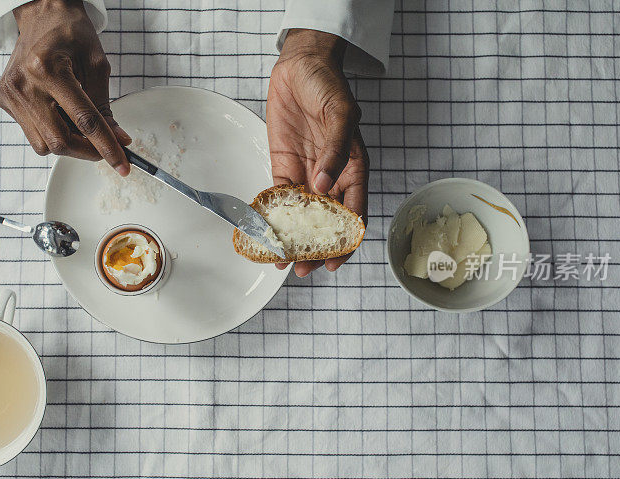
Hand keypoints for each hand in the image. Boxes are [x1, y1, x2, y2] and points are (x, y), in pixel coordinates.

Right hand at [0, 0, 131, 174]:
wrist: (41, 15)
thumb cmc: (71, 33)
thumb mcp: (97, 65)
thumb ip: (105, 106)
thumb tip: (116, 139)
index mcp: (48, 69)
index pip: (84, 120)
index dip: (106, 145)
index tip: (122, 163)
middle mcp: (24, 84)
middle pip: (59, 141)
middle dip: (87, 151)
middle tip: (104, 147)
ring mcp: (10, 93)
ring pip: (44, 144)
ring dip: (70, 143)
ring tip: (79, 124)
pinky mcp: (3, 99)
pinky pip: (33, 133)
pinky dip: (53, 131)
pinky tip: (59, 113)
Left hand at [267, 29, 368, 276]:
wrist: (301, 67)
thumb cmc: (328, 86)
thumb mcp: (341, 113)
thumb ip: (337, 149)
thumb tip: (325, 183)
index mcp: (354, 169)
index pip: (353, 215)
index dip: (345, 242)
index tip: (333, 262)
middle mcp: (331, 178)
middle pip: (326, 223)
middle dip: (315, 249)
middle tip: (301, 269)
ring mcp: (307, 175)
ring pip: (301, 217)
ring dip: (292, 240)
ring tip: (280, 260)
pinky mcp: (284, 168)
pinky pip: (279, 199)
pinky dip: (273, 217)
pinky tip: (265, 233)